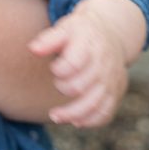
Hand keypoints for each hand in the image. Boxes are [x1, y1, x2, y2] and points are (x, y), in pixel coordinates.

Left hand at [28, 0, 143, 127]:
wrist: (112, 32)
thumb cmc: (81, 32)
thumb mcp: (65, 28)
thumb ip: (48, 40)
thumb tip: (33, 50)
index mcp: (89, 45)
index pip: (74, 64)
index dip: (60, 70)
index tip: (54, 68)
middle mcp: (103, 64)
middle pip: (81, 86)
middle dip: (64, 88)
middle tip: (57, 83)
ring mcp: (111, 80)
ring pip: (94, 104)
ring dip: (73, 114)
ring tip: (55, 116)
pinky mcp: (115, 92)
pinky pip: (105, 113)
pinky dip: (90, 121)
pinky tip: (75, 121)